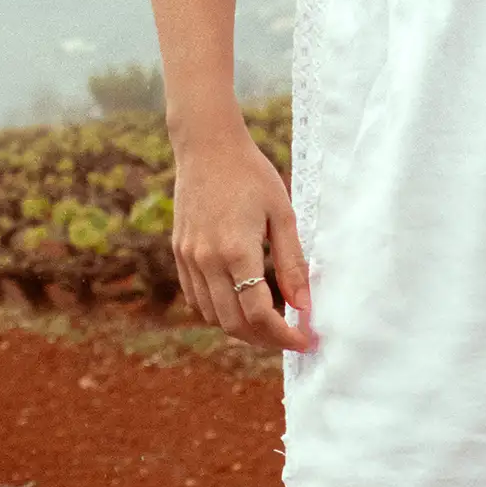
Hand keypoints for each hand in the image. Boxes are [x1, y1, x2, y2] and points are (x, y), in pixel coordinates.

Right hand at [171, 115, 315, 352]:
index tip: (305, 340)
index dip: (284, 336)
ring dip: (243, 330)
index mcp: (236, 250)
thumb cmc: (251, 174)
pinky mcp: (180, 254)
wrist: (207, 146)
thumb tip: (304, 306)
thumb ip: (293, 263)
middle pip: (234, 324)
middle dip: (266, 340)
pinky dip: (220, 312)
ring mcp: (189, 258)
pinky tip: (242, 306)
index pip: (259, 313)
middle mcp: (207, 260)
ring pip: (213, 317)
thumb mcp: (283, 215)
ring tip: (270, 326)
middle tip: (291, 338)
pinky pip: (198, 300)